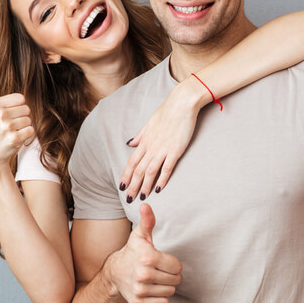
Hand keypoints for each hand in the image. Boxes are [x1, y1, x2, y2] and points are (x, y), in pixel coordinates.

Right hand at [0, 86, 34, 174]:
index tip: (6, 116)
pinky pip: (31, 131)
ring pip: (29, 121)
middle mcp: (0, 114)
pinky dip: (26, 136)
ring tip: (10, 134)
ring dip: (23, 128)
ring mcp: (7, 127)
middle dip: (20, 118)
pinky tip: (15, 140)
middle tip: (8, 127)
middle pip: (26, 109)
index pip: (21, 98)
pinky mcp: (14, 138)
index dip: (16, 108)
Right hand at [104, 204, 181, 302]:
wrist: (115, 272)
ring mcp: (140, 290)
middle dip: (171, 275)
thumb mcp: (140, 236)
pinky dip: (160, 297)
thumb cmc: (133, 252)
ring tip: (155, 278)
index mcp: (148, 258)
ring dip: (166, 285)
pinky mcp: (138, 302)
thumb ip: (148, 221)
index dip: (172, 263)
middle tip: (159, 270)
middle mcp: (143, 275)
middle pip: (175, 280)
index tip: (162, 261)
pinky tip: (151, 288)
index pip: (177, 266)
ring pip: (170, 291)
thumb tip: (146, 204)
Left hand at [118, 80, 205, 199]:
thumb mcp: (149, 123)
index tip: (121, 186)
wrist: (182, 104)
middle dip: (133, 186)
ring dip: (145, 185)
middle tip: (129, 198)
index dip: (126, 175)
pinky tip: (158, 189)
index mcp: (144, 141)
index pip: (132, 162)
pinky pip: (167, 168)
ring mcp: (163, 149)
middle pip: (138, 170)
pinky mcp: (175, 150)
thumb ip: (140, 135)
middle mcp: (151, 147)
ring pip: (150, 171)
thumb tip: (130, 143)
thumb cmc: (167, 112)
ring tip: (142, 197)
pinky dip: (162, 179)